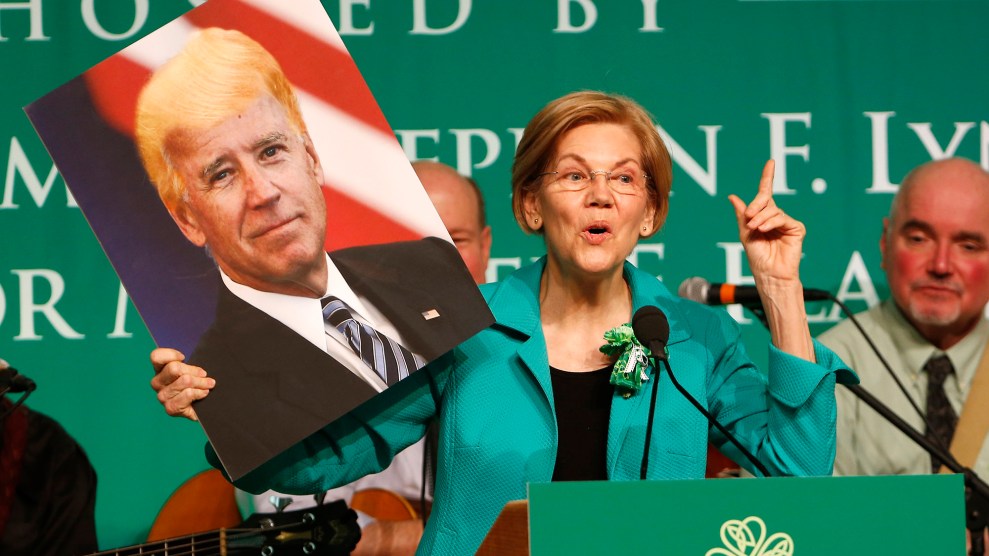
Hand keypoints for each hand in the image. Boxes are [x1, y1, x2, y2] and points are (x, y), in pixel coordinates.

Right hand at [150, 347, 213, 420]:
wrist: (206, 407)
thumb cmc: (198, 385)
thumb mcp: (194, 370)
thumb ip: (190, 362)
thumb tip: (204, 350)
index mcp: (160, 370)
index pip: (156, 357)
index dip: (171, 354)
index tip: (184, 357)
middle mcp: (157, 383)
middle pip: (173, 368)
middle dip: (194, 370)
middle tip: (205, 375)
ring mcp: (162, 396)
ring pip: (184, 380)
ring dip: (201, 382)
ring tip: (208, 385)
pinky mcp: (170, 408)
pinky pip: (188, 394)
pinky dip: (200, 392)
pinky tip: (204, 393)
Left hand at [727, 160, 805, 289]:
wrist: (769, 273)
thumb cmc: (757, 256)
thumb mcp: (744, 232)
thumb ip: (742, 214)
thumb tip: (732, 196)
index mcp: (763, 216)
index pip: (766, 193)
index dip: (768, 177)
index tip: (770, 162)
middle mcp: (776, 217)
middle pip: (765, 200)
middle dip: (755, 206)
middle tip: (749, 219)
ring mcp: (787, 222)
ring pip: (772, 209)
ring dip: (760, 218)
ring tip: (755, 229)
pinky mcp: (796, 228)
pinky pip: (781, 218)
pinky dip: (771, 222)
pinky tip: (764, 230)